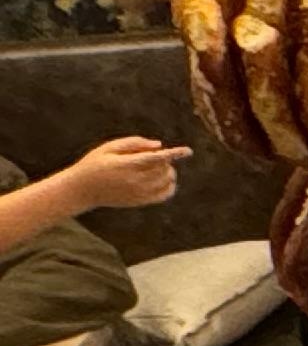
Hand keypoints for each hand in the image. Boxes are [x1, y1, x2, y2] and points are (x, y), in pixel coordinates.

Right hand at [56, 135, 186, 212]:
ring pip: (167, 181)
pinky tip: (164, 180)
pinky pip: (164, 195)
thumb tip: (159, 145)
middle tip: (152, 155)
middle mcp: (134, 181)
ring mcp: (138, 193)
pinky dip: (170, 186)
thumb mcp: (108, 148)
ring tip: (156, 166)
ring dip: (168, 171)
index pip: (155, 158)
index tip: (187, 151)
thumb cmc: (94, 164)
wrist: (82, 190)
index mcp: (125, 165)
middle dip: (165, 159)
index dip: (173, 154)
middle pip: (163, 168)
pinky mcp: (140, 201)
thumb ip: (133, 143)